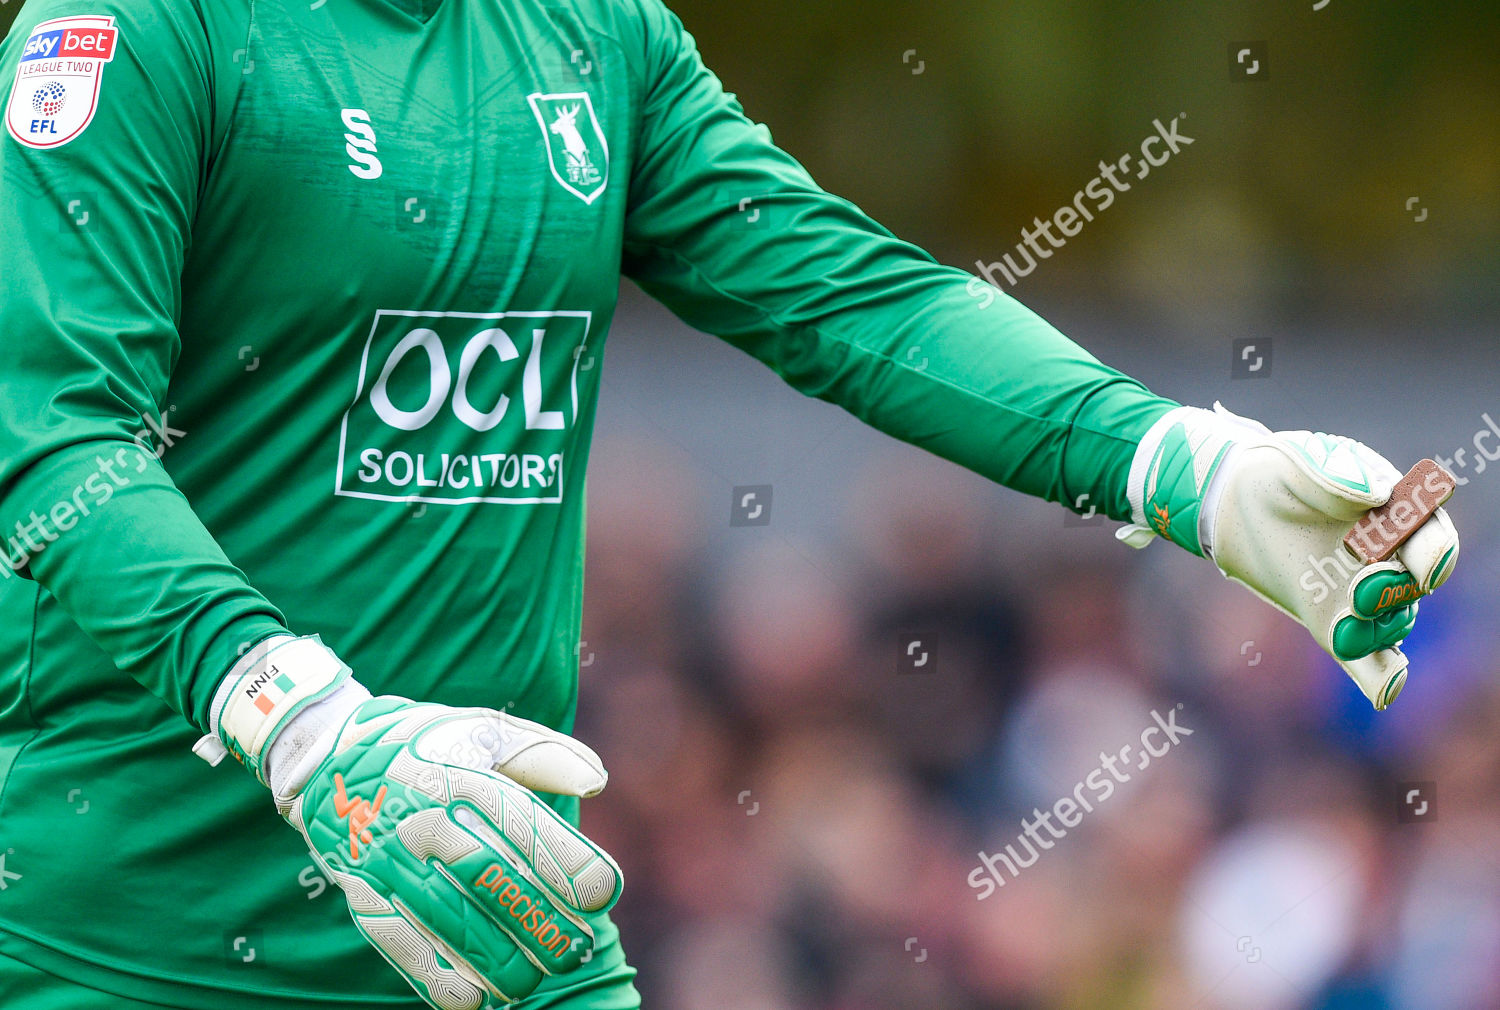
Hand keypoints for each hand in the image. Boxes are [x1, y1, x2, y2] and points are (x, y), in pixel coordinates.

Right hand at [196, 638, 621, 1007]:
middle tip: (577, 948)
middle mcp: (424, 816)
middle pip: (486, 873)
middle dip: (537, 916)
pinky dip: (433, 974)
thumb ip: (545, 755)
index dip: (563, 859)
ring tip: (534, 981)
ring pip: (446, 914)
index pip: (518, 820)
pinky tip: (471, 999)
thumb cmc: (429, 746)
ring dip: (494, 956)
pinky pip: (397, 939)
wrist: (328, 756)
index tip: (604, 891)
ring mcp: (389, 857)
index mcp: (461, 774)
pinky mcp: (363, 891)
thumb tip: (598, 781)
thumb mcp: (485, 732)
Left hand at [1117, 404, 1458, 708]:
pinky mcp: (1333, 623)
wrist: (1235, 501)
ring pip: (1388, 626)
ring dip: (1375, 631)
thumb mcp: (1302, 460)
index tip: (1425, 564)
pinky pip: (1369, 660)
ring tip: (1345, 624)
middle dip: (1390, 592)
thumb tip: (1378, 494)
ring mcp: (1363, 596)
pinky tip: (1384, 692)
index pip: (1432, 541)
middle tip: (1361, 588)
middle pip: (1408, 589)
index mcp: (1399, 516)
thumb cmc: (1280, 473)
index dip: (1435, 554)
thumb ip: (1338, 472)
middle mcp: (1391, 561)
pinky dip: (1380, 678)